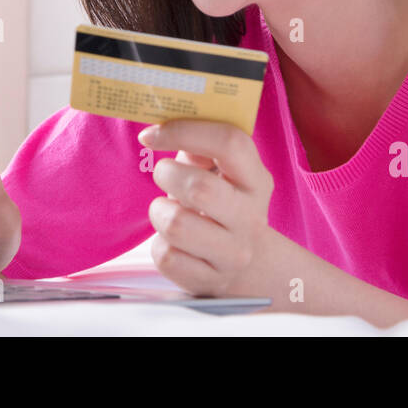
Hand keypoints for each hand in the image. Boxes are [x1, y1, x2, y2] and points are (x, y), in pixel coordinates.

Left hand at [138, 119, 275, 297]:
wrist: (246, 265)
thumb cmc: (220, 204)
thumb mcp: (220, 173)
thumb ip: (199, 148)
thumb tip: (163, 127)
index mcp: (256, 180)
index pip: (229, 142)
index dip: (184, 131)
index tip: (152, 135)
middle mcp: (250, 217)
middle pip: (200, 187)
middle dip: (167, 175)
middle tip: (164, 175)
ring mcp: (233, 253)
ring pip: (177, 224)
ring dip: (160, 212)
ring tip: (169, 211)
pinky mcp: (209, 281)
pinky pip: (167, 256)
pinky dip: (160, 245)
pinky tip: (174, 242)